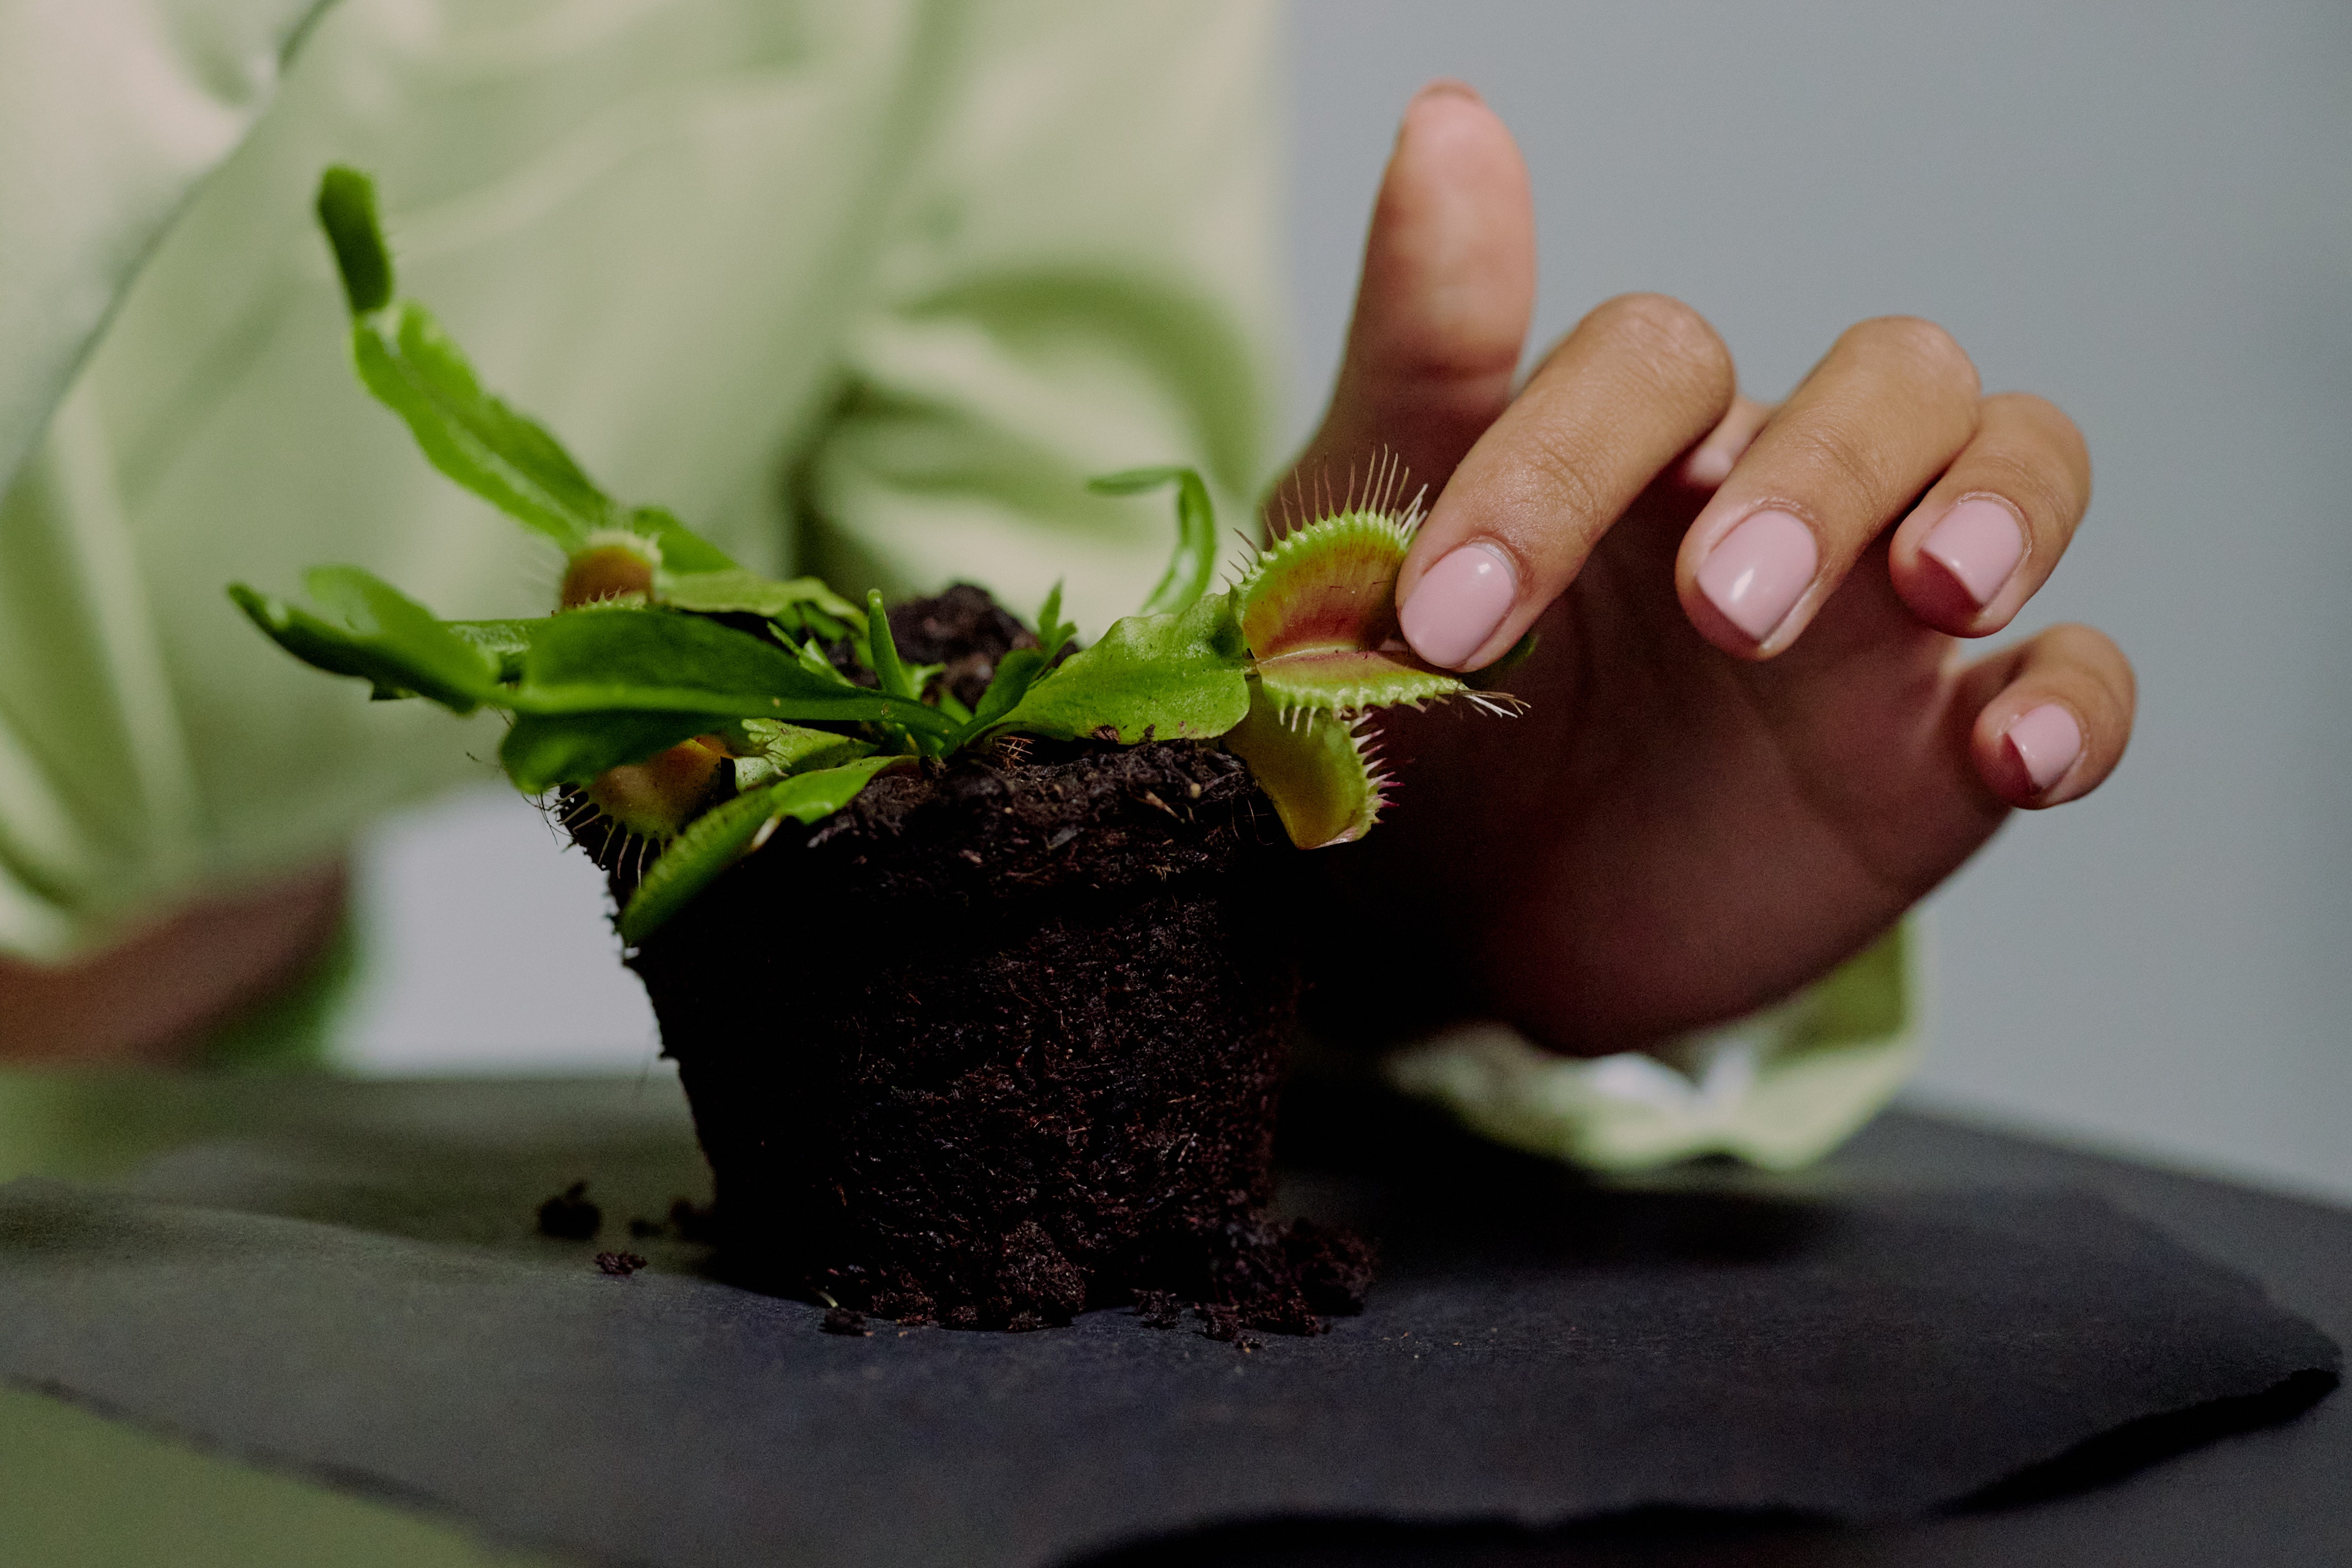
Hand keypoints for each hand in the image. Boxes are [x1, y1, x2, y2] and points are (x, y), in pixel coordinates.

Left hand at [1290, 83, 2134, 1056]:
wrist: (1455, 916)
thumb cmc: (1421, 702)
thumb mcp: (1375, 537)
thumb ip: (1425, 345)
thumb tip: (1449, 115)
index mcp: (1641, 438)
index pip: (1655, 363)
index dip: (1560, 465)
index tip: (1451, 619)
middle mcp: (1782, 494)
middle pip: (1887, 382)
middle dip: (1820, 478)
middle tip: (1723, 613)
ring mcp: (1882, 618)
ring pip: (2016, 467)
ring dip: (1998, 512)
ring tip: (1935, 592)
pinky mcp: (1941, 752)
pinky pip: (2076, 677)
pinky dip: (2073, 701)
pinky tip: (2013, 756)